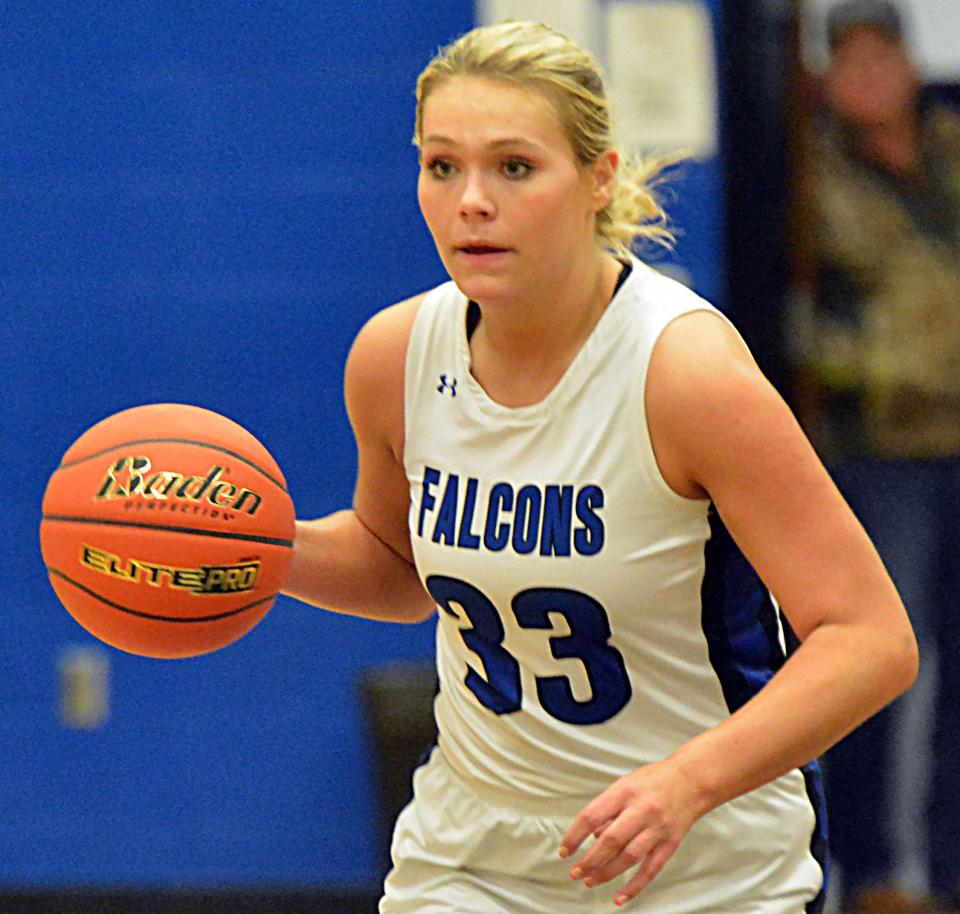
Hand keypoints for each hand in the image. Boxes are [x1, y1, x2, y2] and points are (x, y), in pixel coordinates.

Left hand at [559, 759, 703, 906]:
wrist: (690, 781)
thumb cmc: (653, 781)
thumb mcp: (624, 784)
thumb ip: (607, 809)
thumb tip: (592, 837)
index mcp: (624, 792)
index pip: (592, 816)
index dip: (574, 836)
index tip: (564, 850)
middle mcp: (641, 810)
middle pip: (610, 841)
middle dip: (589, 860)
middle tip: (575, 872)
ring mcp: (657, 828)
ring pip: (628, 857)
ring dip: (606, 873)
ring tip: (589, 881)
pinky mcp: (670, 843)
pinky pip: (650, 869)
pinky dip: (634, 886)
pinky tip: (619, 897)